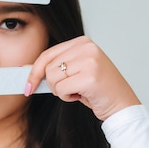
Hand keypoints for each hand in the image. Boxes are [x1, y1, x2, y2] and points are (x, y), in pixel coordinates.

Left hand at [25, 36, 140, 120]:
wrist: (122, 106)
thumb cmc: (98, 90)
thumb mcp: (75, 72)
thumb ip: (55, 66)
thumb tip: (26, 68)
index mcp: (82, 42)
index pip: (47, 54)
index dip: (34, 71)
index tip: (28, 85)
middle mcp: (87, 47)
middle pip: (48, 66)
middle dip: (52, 84)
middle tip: (67, 90)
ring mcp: (90, 61)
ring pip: (53, 78)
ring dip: (61, 91)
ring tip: (78, 91)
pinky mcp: (90, 77)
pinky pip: (61, 89)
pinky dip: (67, 97)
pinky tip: (82, 96)